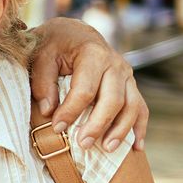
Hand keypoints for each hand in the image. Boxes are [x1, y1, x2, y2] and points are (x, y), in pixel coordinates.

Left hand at [30, 17, 149, 151]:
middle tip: (82, 144)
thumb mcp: (42, 57)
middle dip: (98, 125)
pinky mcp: (131, 86)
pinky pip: (141, 108)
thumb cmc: (55, 46)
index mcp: (93, 54)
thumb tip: (48, 111)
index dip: (71, 111)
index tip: (57, 128)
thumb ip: (43, 82)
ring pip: (132, 106)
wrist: (74, 33)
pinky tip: (136, 148)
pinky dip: (139, 128)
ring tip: (106, 149)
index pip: (85, 89)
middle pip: (113, 100)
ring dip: (121, 130)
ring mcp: (127, 76)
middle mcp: (115, 64)